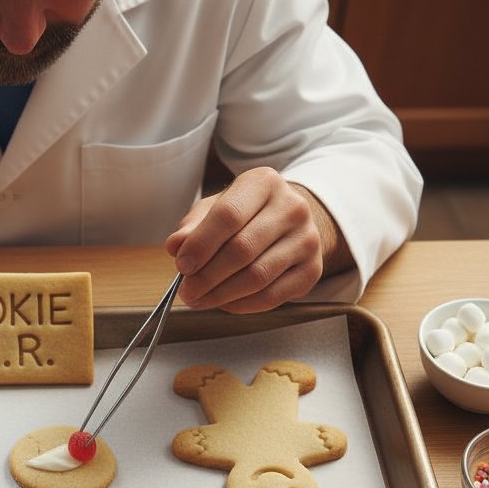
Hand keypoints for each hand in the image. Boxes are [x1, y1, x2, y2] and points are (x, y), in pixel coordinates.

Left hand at [165, 167, 350, 313]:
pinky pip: (272, 296)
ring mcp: (307, 240)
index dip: (201, 245)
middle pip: (242, 249)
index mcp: (264, 182)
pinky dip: (242, 305)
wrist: (288, 223)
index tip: (181, 266)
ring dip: (221, 295)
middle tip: (186, 291)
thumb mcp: (214, 208)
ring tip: (199, 300)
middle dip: (207, 276)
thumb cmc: (243, 215)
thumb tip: (176, 246)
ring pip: (257, 276)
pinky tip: (224, 303)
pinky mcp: (312, 270)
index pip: (228, 215)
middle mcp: (292, 208)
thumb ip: (193, 226)